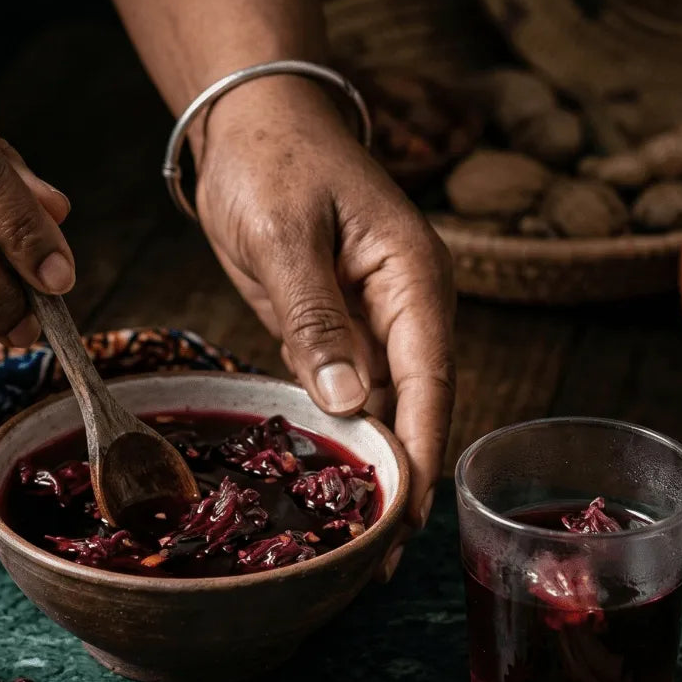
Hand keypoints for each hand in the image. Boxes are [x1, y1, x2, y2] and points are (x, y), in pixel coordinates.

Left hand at [194, 76, 455, 559]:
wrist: (252, 123)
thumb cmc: (273, 161)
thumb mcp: (285, 235)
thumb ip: (314, 318)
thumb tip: (348, 403)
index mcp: (413, 278)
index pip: (428, 381)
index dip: (419, 453)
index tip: (407, 519)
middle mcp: (406, 307)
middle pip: (415, 408)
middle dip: (400, 480)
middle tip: (377, 558)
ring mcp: (373, 322)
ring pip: (382, 410)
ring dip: (370, 469)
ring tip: (355, 543)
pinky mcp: (339, 331)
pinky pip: (345, 394)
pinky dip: (339, 439)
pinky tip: (327, 486)